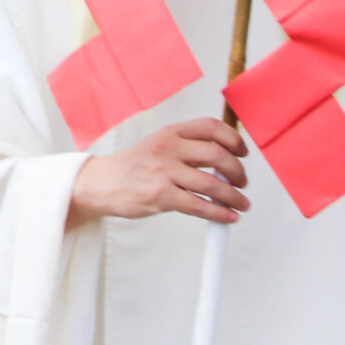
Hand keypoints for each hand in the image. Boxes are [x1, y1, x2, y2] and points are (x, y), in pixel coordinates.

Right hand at [66, 117, 250, 228]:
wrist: (102, 184)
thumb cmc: (133, 166)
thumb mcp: (158, 144)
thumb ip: (187, 147)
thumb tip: (225, 159)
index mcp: (170, 132)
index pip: (211, 127)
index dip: (234, 139)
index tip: (243, 153)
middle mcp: (168, 148)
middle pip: (218, 155)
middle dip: (238, 171)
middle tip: (242, 182)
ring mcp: (164, 172)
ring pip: (213, 184)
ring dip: (234, 196)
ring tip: (241, 203)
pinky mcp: (161, 196)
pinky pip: (200, 205)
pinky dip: (220, 213)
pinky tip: (228, 216)